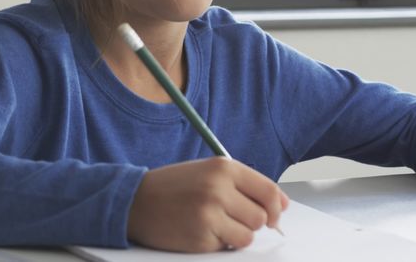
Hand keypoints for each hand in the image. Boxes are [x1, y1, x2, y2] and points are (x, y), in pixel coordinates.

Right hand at [127, 157, 289, 251]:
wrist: (135, 201)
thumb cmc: (174, 186)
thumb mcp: (208, 172)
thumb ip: (243, 184)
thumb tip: (280, 205)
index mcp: (223, 167)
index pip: (268, 191)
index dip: (277, 207)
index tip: (275, 214)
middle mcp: (218, 189)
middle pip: (261, 217)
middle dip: (251, 222)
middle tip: (231, 217)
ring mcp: (209, 215)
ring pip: (248, 236)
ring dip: (236, 235)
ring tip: (214, 224)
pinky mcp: (200, 238)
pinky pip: (226, 247)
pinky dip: (218, 243)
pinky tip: (199, 230)